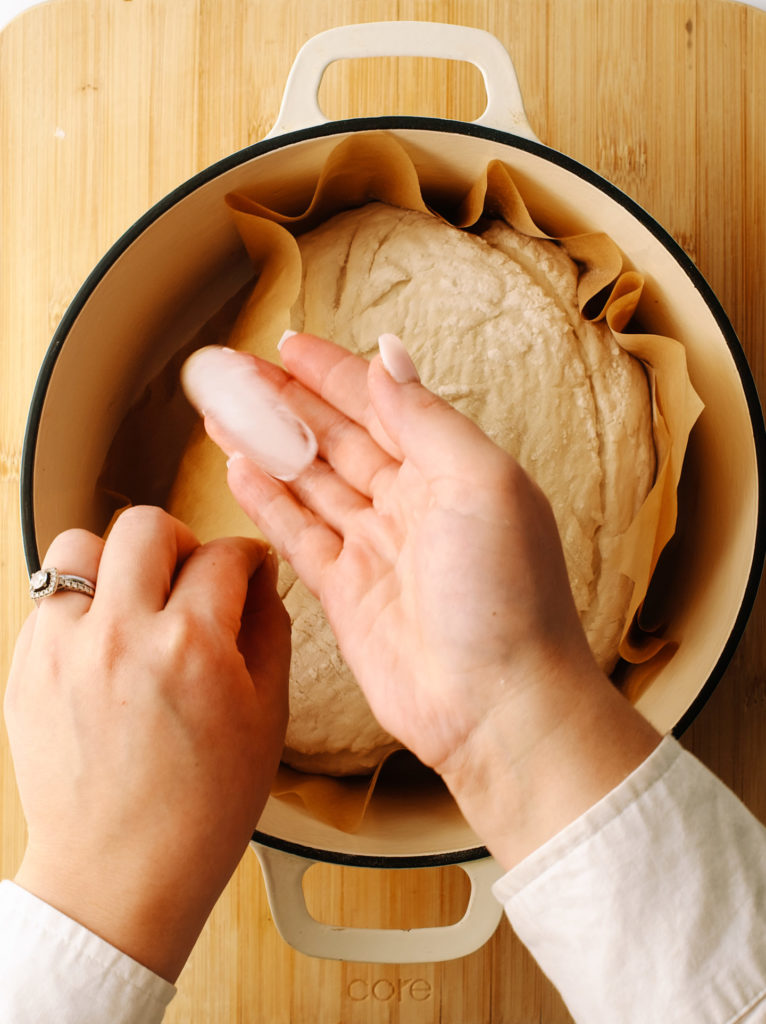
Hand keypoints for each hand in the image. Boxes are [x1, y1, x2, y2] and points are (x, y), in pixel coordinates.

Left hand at [4, 507, 289, 979]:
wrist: (122, 874)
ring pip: (80, 548)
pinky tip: (105, 642)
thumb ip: (269, 632)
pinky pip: (50, 599)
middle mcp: (120, 636)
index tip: (246, 568)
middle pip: (145, 527)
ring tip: (135, 601)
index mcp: (191, 648)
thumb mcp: (266, 718)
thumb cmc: (199, 811)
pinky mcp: (27, 671)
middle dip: (182, 542)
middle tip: (191, 575)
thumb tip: (260, 581)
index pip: (223, 555)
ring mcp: (63, 651)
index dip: (245, 557)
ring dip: (116, 563)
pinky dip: (81, 606)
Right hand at [203, 334, 659, 866]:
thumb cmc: (508, 595)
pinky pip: (298, 535)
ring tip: (222, 410)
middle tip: (234, 370)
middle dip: (287, 402)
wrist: (498, 704)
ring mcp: (376, 549)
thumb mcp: (480, 484)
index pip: (381, 405)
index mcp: (451, 470)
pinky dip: (269, 502)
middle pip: (337, 438)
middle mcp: (412, 504)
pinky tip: (238, 469)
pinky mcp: (346, 593)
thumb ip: (426, 420)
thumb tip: (389, 355)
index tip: (288, 345)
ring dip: (268, 445)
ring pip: (310, 482)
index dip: (334, 373)